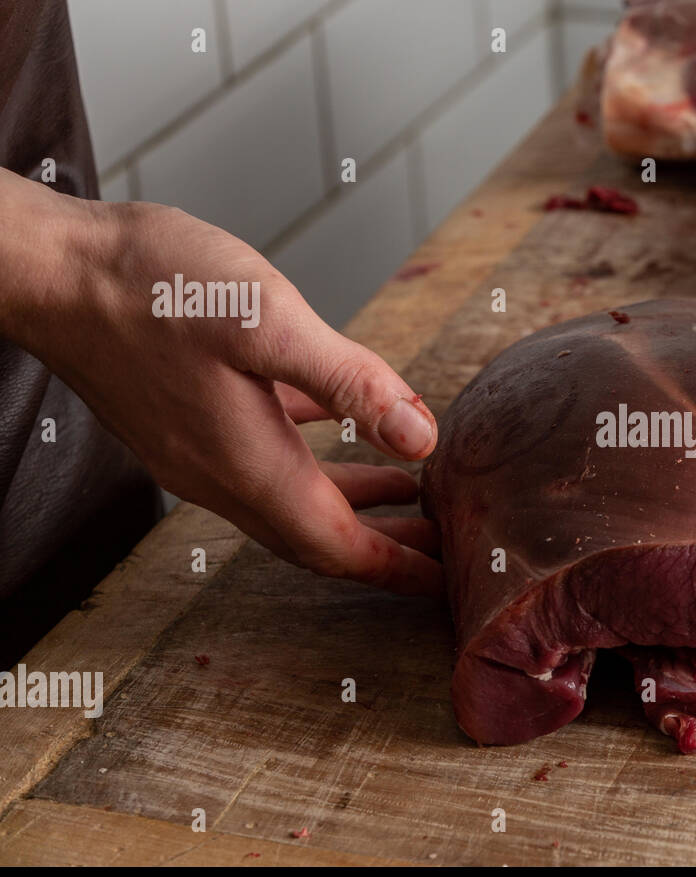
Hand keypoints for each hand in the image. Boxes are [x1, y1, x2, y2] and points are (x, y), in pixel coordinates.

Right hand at [2, 173, 439, 594]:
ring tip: (406, 496)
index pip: (338, 545)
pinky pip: (262, 461)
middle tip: (440, 550)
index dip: (398, 566)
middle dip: (383, 548)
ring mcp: (196, 451)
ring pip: (291, 500)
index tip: (444, 582)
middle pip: (317, 536)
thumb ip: (352, 382)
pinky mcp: (182, 422)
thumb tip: (421, 439)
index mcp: (249, 464)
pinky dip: (312, 459)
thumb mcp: (268, 321)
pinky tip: (336, 427)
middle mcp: (220, 474)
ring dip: (350, 504)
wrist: (47, 271)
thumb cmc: (148, 287)